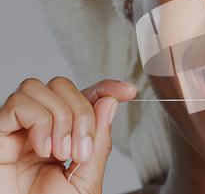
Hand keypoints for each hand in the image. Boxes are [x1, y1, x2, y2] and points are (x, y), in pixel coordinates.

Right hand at [0, 77, 135, 193]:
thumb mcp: (86, 178)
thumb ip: (99, 141)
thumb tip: (110, 102)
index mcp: (64, 134)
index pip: (84, 96)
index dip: (106, 87)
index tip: (128, 91)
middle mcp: (40, 126)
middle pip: (63, 85)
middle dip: (81, 112)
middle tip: (80, 151)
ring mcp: (17, 129)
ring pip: (40, 87)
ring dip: (60, 118)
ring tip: (60, 153)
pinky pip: (17, 103)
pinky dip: (38, 122)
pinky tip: (42, 150)